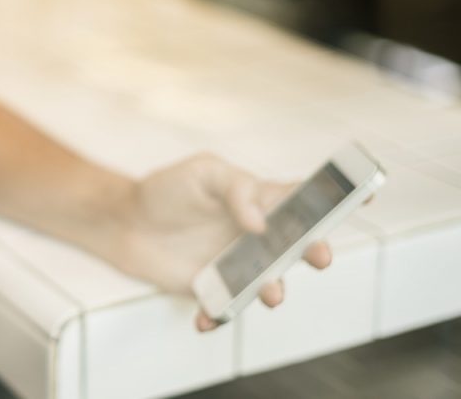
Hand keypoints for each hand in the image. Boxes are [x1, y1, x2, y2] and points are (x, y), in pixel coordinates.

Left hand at [105, 152, 331, 330]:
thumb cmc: (167, 190)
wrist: (126, 221)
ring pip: (269, 283)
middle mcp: (258, 235)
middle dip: (315, 252)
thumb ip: (236, 189)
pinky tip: (207, 316)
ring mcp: (239, 264)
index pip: (304, 198)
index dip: (336, 197)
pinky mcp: (214, 288)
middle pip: (298, 246)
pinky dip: (220, 315)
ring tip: (269, 294)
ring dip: (274, 291)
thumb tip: (259, 222)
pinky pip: (227, 308)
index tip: (364, 195)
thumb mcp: (202, 172)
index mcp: (260, 200)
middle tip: (319, 256)